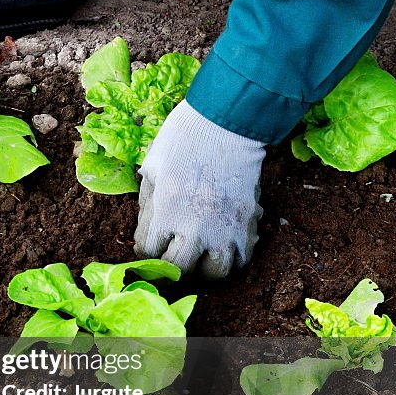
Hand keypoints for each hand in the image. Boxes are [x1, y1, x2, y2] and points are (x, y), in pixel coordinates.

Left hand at [134, 100, 264, 278]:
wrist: (225, 122)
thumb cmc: (183, 139)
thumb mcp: (151, 168)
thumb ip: (149, 204)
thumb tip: (148, 229)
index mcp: (164, 211)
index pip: (148, 252)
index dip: (147, 251)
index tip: (151, 245)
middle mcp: (194, 226)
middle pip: (180, 269)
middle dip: (172, 266)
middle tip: (173, 255)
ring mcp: (223, 227)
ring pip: (215, 273)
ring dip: (205, 269)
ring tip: (200, 255)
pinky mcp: (247, 222)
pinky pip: (242, 258)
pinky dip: (232, 258)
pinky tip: (223, 246)